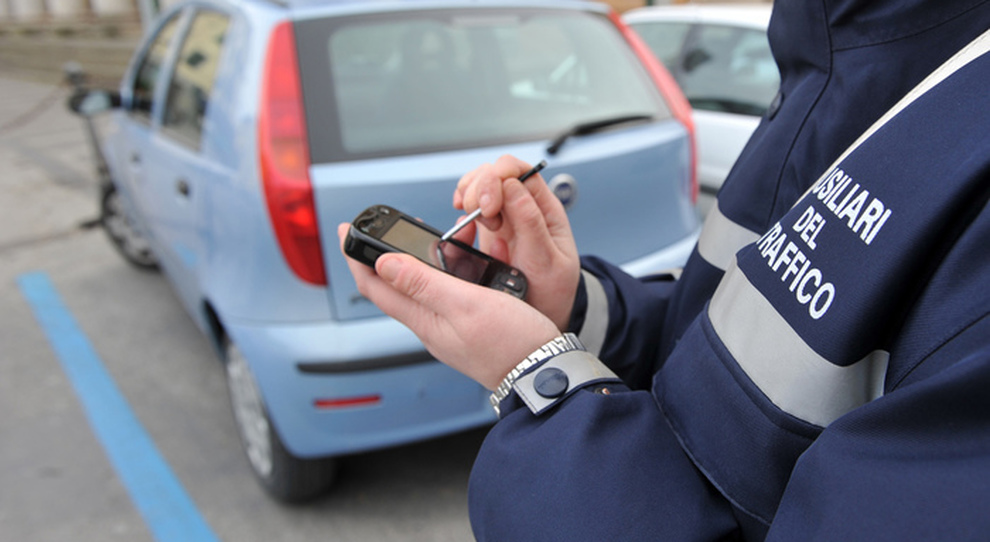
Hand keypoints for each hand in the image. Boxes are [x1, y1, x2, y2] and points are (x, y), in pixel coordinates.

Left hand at [338, 223, 559, 389]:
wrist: (544, 372)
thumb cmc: (511, 344)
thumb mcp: (465, 304)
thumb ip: (423, 282)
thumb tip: (383, 263)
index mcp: (424, 319)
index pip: (375, 285)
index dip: (356, 256)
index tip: (347, 228)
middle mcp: (431, 325)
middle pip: (394, 285)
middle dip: (383, 255)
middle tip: (382, 229)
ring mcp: (449, 327)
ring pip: (421, 288)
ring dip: (414, 262)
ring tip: (421, 239)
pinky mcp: (468, 326)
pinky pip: (445, 294)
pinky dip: (444, 272)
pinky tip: (458, 264)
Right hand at [453, 155, 579, 329]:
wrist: (543, 316)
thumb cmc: (552, 291)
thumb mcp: (548, 261)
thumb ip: (531, 223)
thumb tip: (513, 186)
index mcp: (544, 209)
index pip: (521, 171)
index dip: (500, 176)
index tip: (489, 204)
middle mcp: (523, 208)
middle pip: (495, 174)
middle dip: (480, 187)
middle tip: (477, 214)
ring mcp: (504, 219)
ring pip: (480, 187)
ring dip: (469, 196)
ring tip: (470, 218)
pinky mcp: (488, 233)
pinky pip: (470, 210)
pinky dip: (461, 213)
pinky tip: (464, 226)